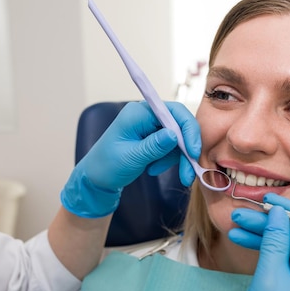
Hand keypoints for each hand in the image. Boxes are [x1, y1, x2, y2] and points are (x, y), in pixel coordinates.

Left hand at [61, 101, 199, 217]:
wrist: (96, 178)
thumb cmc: (106, 166)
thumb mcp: (130, 157)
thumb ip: (153, 146)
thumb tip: (173, 135)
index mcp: (138, 113)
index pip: (173, 112)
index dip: (188, 129)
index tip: (193, 151)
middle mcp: (147, 115)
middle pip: (179, 125)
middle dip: (186, 149)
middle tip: (188, 173)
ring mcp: (151, 126)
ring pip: (178, 138)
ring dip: (176, 158)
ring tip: (155, 171)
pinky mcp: (154, 138)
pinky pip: (172, 146)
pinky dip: (168, 160)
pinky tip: (153, 169)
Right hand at [230, 194, 289, 290]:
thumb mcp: (270, 279)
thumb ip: (274, 242)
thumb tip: (279, 213)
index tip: (268, 199)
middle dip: (269, 225)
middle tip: (243, 214)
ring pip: (284, 250)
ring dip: (261, 237)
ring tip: (236, 226)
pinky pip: (279, 264)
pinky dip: (262, 253)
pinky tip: (242, 241)